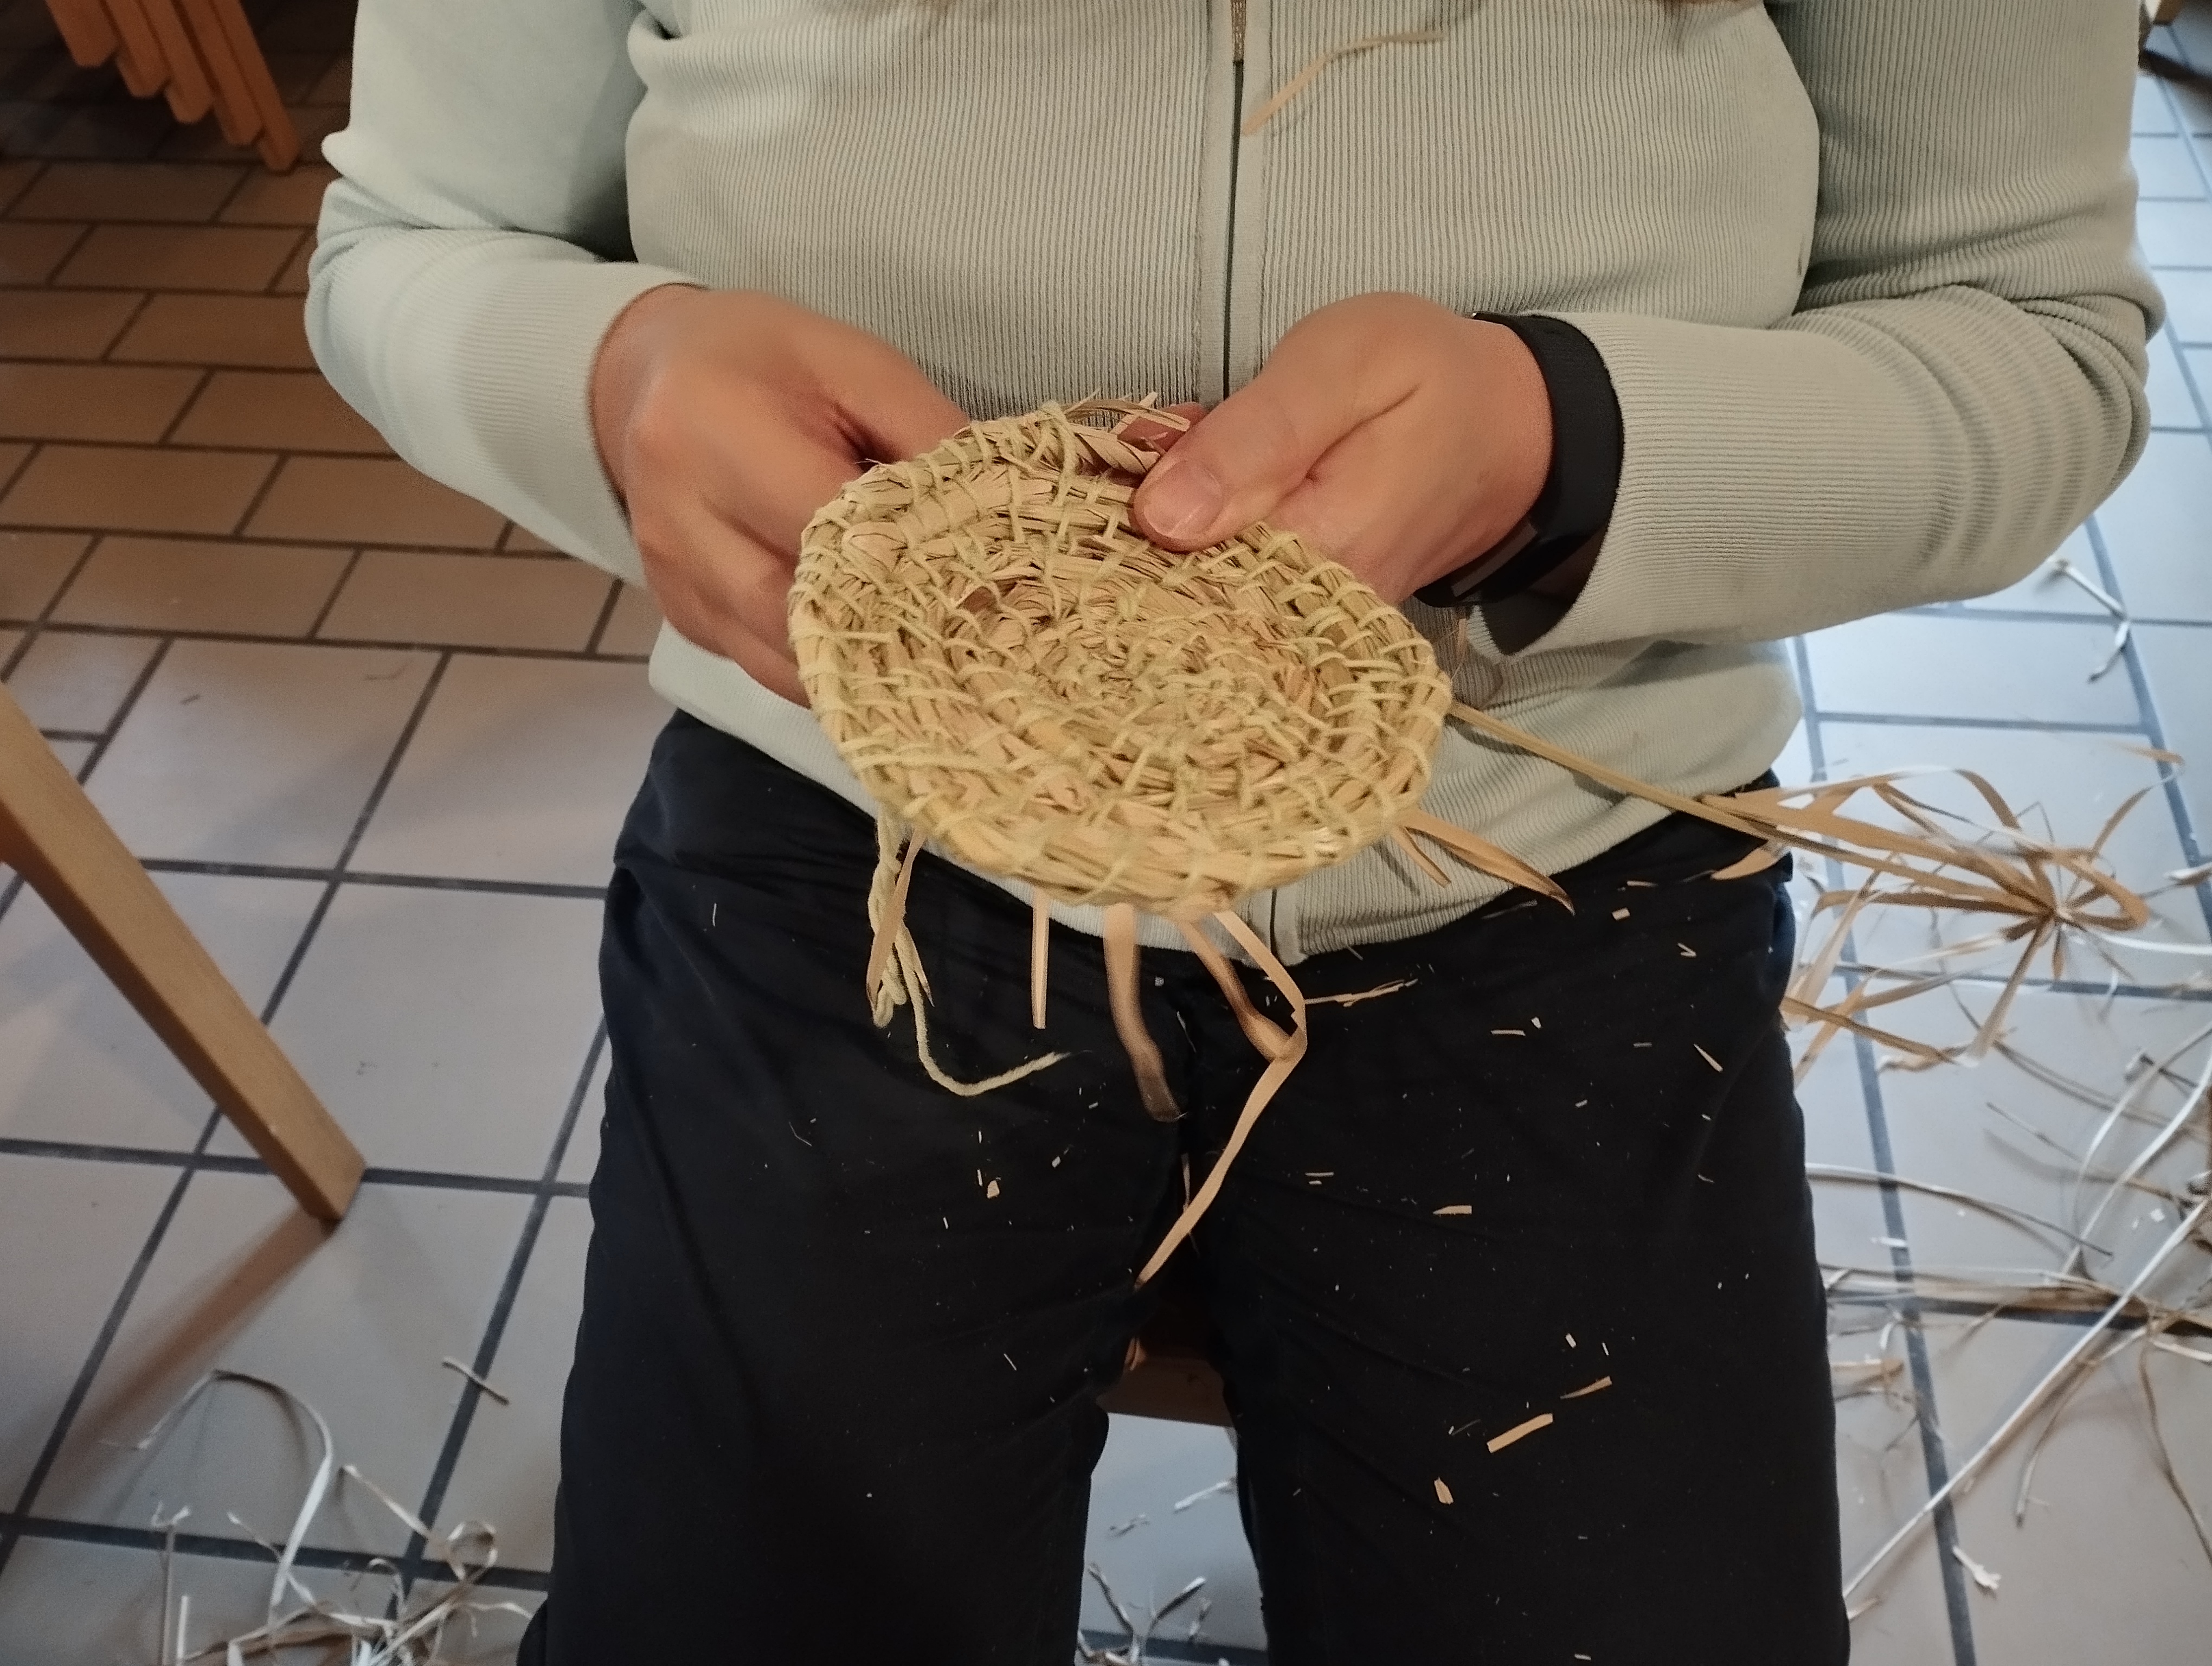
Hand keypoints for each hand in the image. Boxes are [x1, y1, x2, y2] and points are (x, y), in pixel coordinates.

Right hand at [589, 287, 967, 703]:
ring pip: (782, 659)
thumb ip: (928, 436)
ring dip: (859, 665)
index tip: (987, 589)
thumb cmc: (769, 361)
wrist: (652, 373)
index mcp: (719, 427)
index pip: (831, 526)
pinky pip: (762, 663)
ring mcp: (675, 577)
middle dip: (890, 630)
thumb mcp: (858, 367)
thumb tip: (998, 520)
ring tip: (933, 661)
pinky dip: (824, 665)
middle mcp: (680, 514)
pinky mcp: (680, 614)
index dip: (913, 564)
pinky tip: (872, 652)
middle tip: (972, 642)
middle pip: (801, 610)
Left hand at [1129, 293, 1562, 604]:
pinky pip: (1224, 587)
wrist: (1510, 427)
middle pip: (1178, 595)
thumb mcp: (1342, 367)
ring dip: (1170, 522)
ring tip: (1192, 447)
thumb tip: (1162, 518)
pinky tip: (1208, 479)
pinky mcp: (1304, 615)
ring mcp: (1308, 623)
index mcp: (1317, 554)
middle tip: (1158, 441)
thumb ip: (1253, 438)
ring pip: (1195, 592)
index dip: (1125, 523)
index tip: (1119, 464)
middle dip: (1139, 523)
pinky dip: (1199, 531)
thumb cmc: (1429, 379)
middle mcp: (1309, 614)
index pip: (1177, 577)